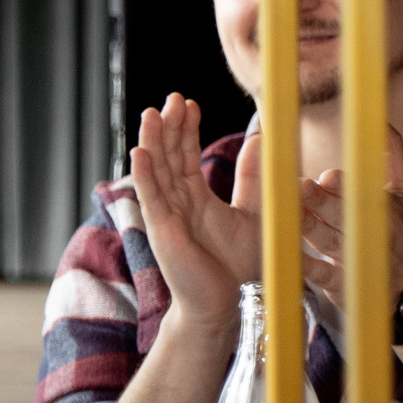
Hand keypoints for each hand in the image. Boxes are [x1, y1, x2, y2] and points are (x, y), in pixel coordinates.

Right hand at [126, 94, 260, 330]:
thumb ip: (255, 178)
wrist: (230, 305)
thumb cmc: (241, 266)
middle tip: (172, 98)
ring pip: (158, 171)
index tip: (190, 104)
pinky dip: (146, 174)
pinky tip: (140, 151)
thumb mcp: (256, 212)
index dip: (187, 130)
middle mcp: (178, 204)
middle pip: (169, 157)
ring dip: (153, 142)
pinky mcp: (164, 230)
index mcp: (197, 199)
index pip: (187, 156)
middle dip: (169, 127)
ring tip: (151, 112)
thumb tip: (262, 140)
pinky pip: (153, 197)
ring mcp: (168, 216)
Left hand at [299, 127, 402, 306]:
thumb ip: (394, 158)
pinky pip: (321, 274)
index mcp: (388, 206)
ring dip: (308, 226)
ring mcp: (358, 258)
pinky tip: (287, 254)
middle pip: (344, 214)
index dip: (344, 186)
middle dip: (322, 201)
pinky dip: (305, 265)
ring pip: (328, 240)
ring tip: (289, 213)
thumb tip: (382, 123)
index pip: (363, 191)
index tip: (327, 177)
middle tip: (300, 188)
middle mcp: (374, 232)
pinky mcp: (343, 284)